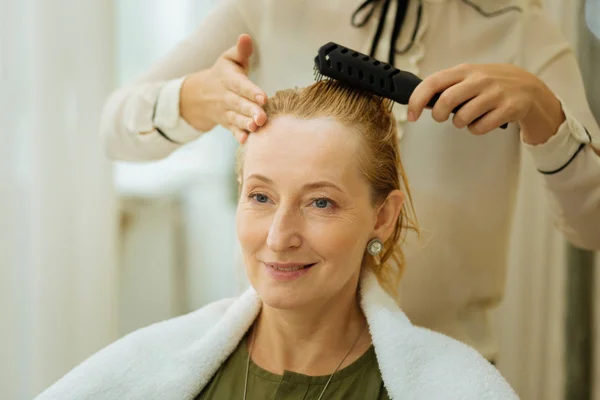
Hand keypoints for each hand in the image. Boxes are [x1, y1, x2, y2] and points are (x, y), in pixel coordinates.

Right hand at [180, 34, 267, 142]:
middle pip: (239, 104)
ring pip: (236, 118)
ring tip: (256, 127)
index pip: (240, 85)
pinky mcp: (227, 123)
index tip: (263, 97)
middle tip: (262, 117)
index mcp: (228, 79)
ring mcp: (225, 111)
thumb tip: (246, 37)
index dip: (251, 91)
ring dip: (245, 124)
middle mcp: (226, 97)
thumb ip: (240, 51)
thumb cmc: (224, 74)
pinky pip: (232, 130)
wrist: (200, 95)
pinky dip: (238, 135)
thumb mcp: (229, 59)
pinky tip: (245, 141)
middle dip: (250, 110)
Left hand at [407, 63, 564, 141]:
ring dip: (461, 124)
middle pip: (445, 102)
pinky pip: (480, 128)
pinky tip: (484, 121)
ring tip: (469, 117)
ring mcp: (495, 93)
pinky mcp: (508, 108)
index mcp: (465, 70)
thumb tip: (420, 102)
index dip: (417, 101)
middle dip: (439, 115)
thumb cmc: (493, 85)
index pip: (433, 83)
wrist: (531, 89)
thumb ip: (447, 86)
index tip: (412, 116)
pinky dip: (477, 129)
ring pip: (462, 118)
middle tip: (443, 117)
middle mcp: (479, 79)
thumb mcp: (470, 78)